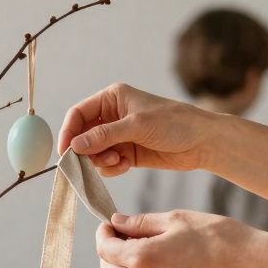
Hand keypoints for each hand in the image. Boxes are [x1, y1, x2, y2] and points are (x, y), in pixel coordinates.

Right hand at [58, 83, 220, 176]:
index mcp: (112, 98)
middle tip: (94, 162)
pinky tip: (127, 165)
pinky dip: (112, 168)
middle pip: (83, 135)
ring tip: (120, 161)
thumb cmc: (174, 123)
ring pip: (93, 152)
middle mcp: (112, 116)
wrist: (203, 142)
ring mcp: (119, 135)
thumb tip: (75, 145)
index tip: (65, 152)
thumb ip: (104, 135)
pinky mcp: (127, 153)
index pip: (78, 114)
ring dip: (102, 161)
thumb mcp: (137, 126)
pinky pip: (107, 164)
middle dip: (86, 151)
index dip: (68, 132)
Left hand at [96, 211, 267, 267]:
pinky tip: (153, 263)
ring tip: (137, 247)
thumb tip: (116, 221)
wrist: (251, 265)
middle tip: (122, 232)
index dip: (103, 233)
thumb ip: (140, 223)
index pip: (105, 249)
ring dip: (120, 267)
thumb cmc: (216, 235)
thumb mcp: (175, 219)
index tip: (109, 223)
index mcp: (144, 258)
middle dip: (108, 250)